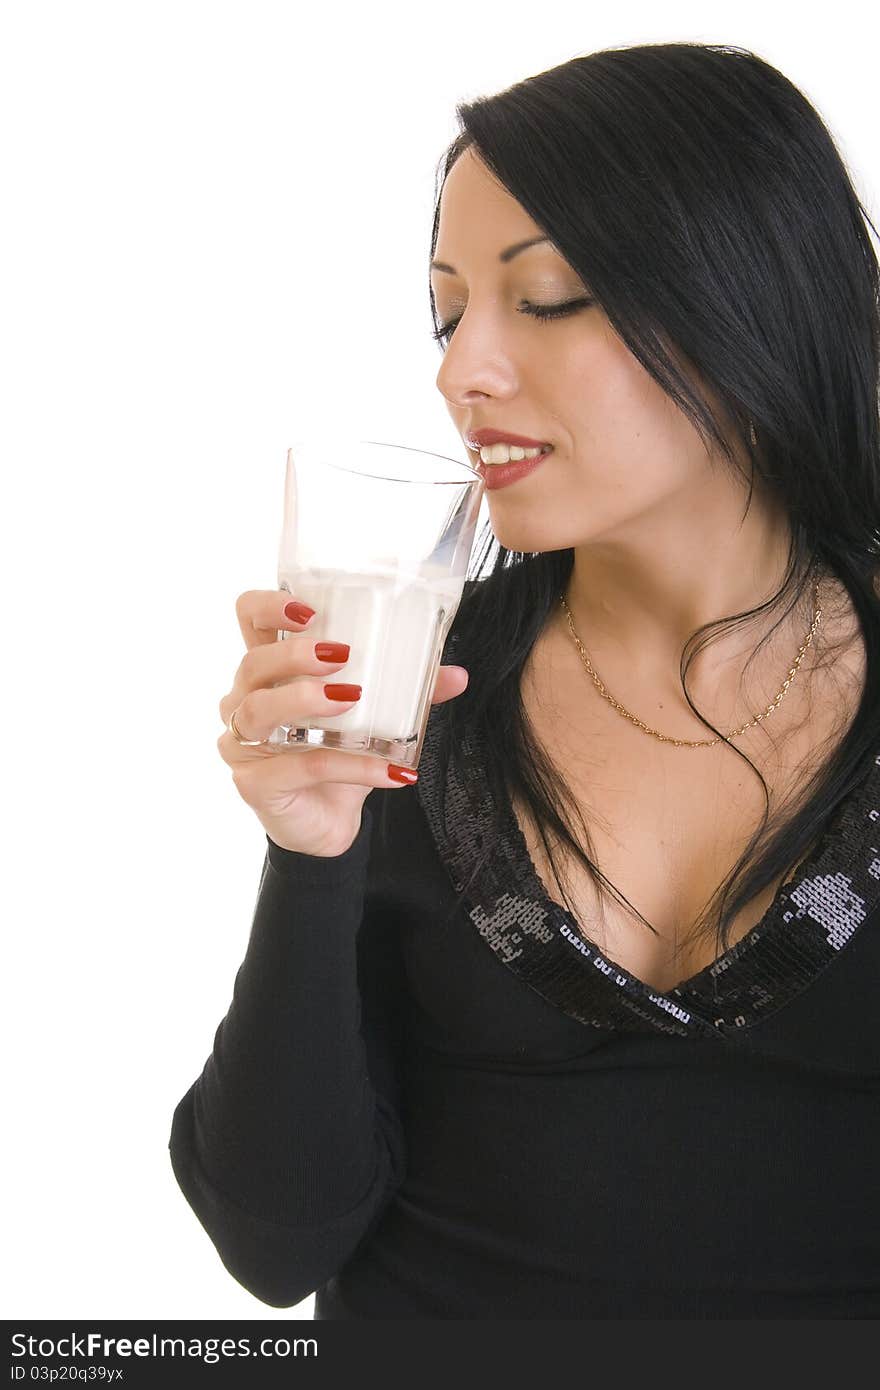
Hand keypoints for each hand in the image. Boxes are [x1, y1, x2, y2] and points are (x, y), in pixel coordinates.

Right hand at [217, 590, 467, 856]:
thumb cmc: (337, 755)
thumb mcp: (373, 717)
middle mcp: (243, 702)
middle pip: (253, 663)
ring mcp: (243, 745)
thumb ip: (409, 691)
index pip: (249, 618)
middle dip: (294, 654)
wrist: (328, 822)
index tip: (309, 610)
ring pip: (261, 711)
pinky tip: (390, 770)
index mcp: (268, 671)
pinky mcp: (255, 785)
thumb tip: (457, 675)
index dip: (269, 605)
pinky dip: (351, 765)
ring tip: (351, 698)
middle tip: (342, 654)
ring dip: (305, 698)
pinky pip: (301, 768)